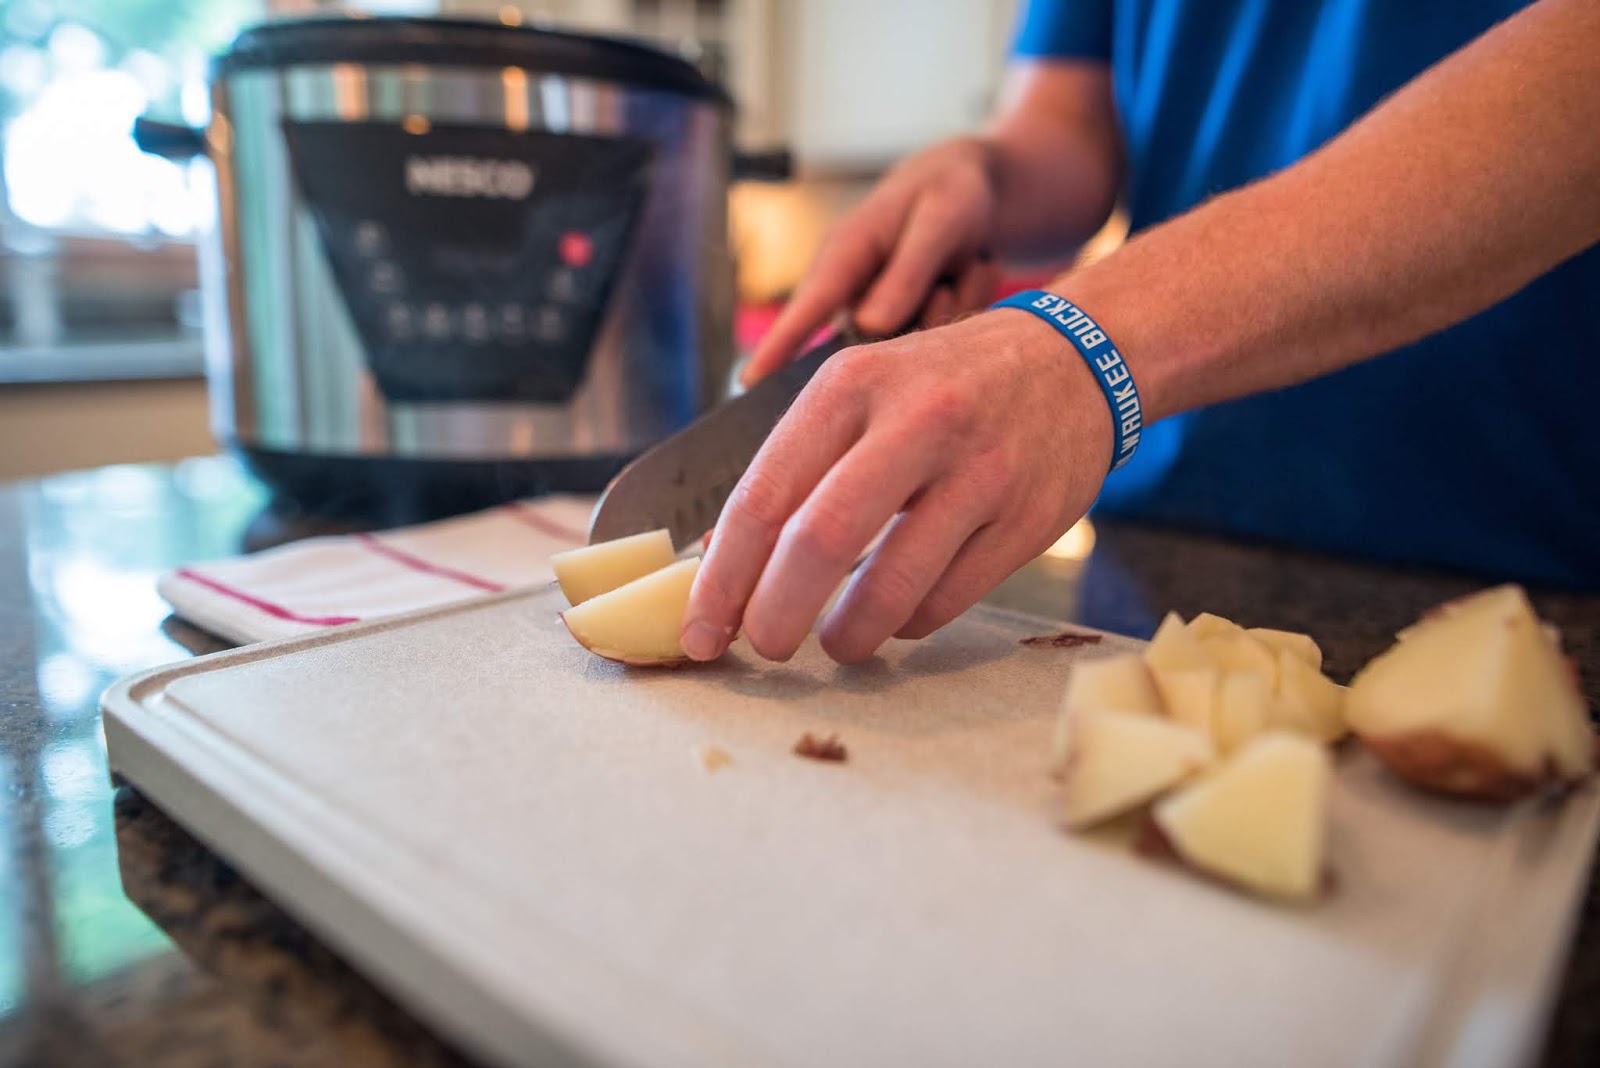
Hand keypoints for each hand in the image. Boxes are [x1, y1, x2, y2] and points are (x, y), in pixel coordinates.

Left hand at [681, 309, 1113, 664]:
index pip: (764, 497)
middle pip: (820, 542)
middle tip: (764, 646)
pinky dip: (909, 622)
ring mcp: (979, 471)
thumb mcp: (862, 390)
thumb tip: (721, 565)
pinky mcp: (1028, 518)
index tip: (700, 631)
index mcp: (852, 384)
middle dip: (775, 615)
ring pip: (891, 587)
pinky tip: (899, 613)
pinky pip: (947, 600)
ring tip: (835, 643)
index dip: (723, 579)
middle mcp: (916, 420)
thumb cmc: (942, 386)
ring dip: (847, 634)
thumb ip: (798, 465)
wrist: (1074, 359)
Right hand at [742, 137, 1002, 386]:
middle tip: (949, 280)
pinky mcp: (900, 323)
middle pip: (866, 342)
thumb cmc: (950, 191)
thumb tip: (870, 328)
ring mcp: (874, 309)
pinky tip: (965, 274)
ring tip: (962, 265)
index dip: (778, 346)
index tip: (748, 382)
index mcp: (845, 251)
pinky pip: (935, 340)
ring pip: (910, 344)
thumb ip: (908, 272)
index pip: (807, 306)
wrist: (975, 189)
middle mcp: (851, 287)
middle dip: (917, 320)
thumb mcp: (940, 219)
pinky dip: (961, 309)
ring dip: (948, 310)